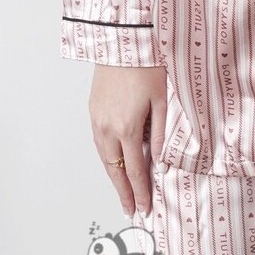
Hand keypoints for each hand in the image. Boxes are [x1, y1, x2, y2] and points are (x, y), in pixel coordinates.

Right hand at [88, 64, 166, 216]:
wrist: (123, 43)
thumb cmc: (147, 67)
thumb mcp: (162, 102)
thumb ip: (161, 135)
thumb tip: (161, 161)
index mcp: (128, 128)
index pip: (136, 170)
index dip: (141, 192)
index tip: (145, 208)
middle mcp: (108, 128)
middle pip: (115, 170)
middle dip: (124, 193)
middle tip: (131, 211)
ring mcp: (97, 120)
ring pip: (104, 158)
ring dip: (114, 177)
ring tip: (123, 194)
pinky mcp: (92, 110)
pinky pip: (98, 143)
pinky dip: (107, 158)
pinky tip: (114, 165)